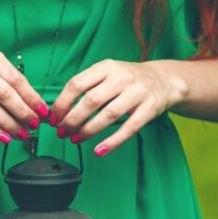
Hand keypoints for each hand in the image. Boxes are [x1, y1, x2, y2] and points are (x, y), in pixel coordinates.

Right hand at [0, 45, 49, 142]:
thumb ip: (10, 85)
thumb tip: (36, 108)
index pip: (15, 78)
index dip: (31, 97)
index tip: (43, 112)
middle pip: (3, 93)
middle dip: (22, 112)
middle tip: (34, 125)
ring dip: (8, 124)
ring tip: (21, 135)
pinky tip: (3, 138)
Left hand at [48, 59, 188, 155]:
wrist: (164, 80)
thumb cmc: (127, 81)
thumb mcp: (107, 74)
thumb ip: (86, 88)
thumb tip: (58, 111)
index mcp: (106, 67)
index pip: (77, 84)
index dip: (62, 104)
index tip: (53, 119)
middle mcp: (122, 77)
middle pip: (91, 101)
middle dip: (72, 120)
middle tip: (62, 132)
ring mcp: (137, 92)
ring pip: (109, 115)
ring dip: (88, 130)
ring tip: (75, 139)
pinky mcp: (150, 108)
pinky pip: (129, 128)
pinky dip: (112, 141)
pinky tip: (99, 150)